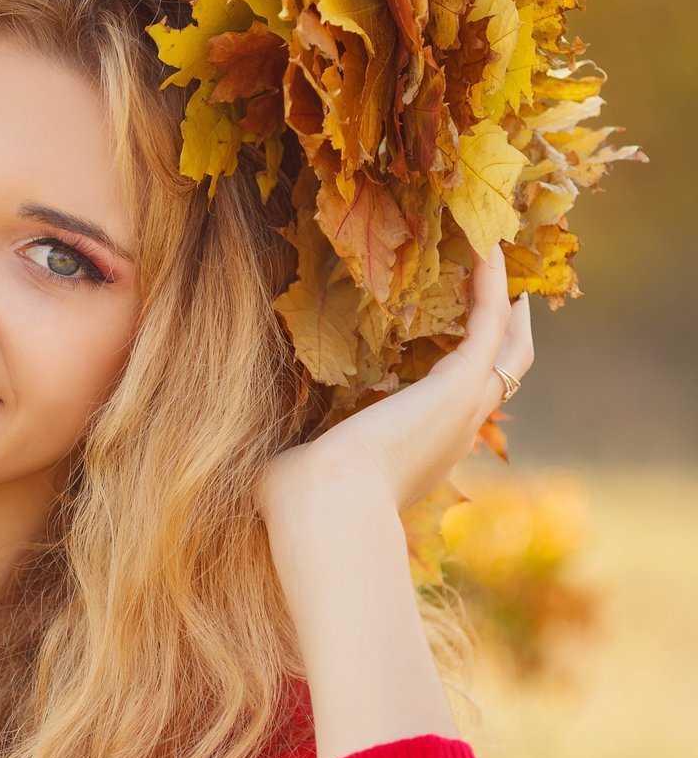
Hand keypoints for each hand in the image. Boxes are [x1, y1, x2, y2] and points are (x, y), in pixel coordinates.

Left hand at [259, 241, 534, 516]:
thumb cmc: (299, 499)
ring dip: (507, 303)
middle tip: (509, 296)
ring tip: (497, 257)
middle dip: (507, 337)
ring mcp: (462, 409)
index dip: (462, 373)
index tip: (453, 342)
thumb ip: (289, 453)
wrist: (325, 508)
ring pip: (510, 350)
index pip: (456, 409)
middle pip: (501, 378)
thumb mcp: (297, 467)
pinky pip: (490, 322)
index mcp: (421, 456)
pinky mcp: (458, 384)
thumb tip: (246, 453)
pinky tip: (486, 249)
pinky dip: (492, 285)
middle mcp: (452, 434)